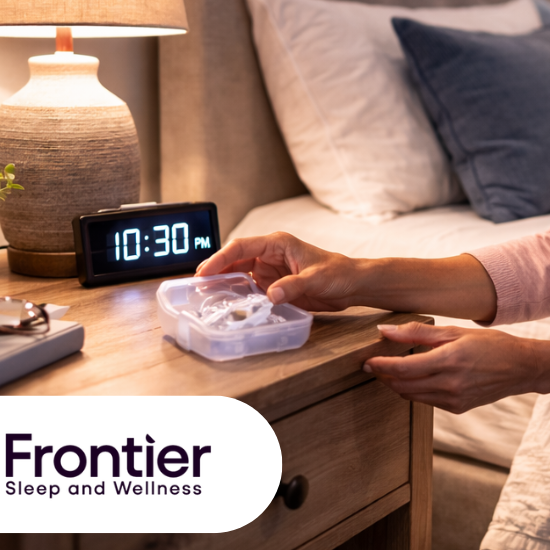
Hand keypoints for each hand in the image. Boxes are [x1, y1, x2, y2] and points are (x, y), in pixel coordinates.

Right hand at [195, 232, 360, 311]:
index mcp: (277, 244)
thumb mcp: (316, 278)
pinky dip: (238, 296)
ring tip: (206, 296)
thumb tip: (270, 295)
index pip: (241, 247)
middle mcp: (270, 256)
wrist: (351, 285)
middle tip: (197, 286)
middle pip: (234, 260)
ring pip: (239, 275)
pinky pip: (250, 290)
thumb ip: (293, 286)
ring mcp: (270, 271)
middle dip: (215, 271)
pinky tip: (228, 305)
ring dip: (224, 284)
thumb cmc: (338, 273)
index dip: (220, 258)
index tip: (204, 272)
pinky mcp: (273, 286)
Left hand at [364, 322, 541, 413]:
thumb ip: (419, 332)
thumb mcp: (455, 332)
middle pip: (403, 385)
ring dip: (397, 384)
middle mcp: (450, 384)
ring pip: (412, 395)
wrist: (521, 368)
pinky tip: (416, 378)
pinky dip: (416, 390)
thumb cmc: (492, 344)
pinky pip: (426, 400)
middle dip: (384, 375)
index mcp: (449, 361)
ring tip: (390, 370)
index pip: (403, 368)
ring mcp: (454, 399)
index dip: (381, 365)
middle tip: (372, 364)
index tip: (367, 360)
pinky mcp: (457, 408)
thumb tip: (386, 331)